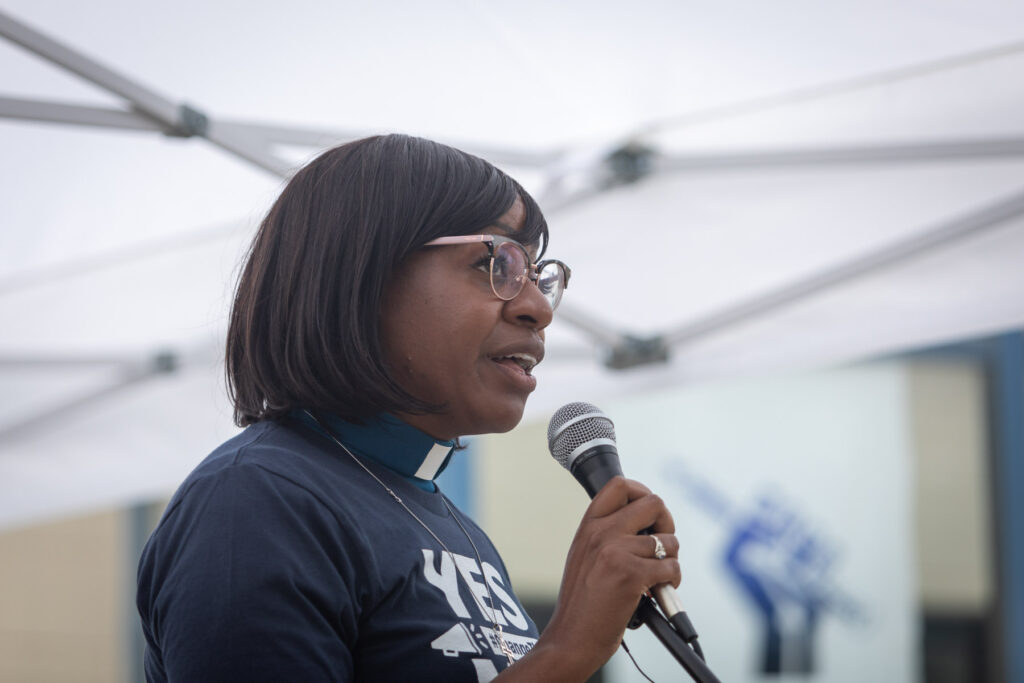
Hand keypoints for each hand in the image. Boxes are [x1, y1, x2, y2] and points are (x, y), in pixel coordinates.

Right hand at [499, 477, 679, 681]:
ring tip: (656, 578)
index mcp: (589, 526)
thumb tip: (649, 523)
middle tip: (660, 546)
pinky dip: (672, 581)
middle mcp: (601, 533)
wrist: (572, 638)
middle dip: (667, 524)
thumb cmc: (582, 603)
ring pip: (669, 541)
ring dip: (671, 561)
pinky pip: (671, 567)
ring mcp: (615, 552)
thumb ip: (609, 534)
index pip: (620, 485)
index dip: (643, 492)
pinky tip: (656, 592)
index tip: (650, 513)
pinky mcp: (631, 575)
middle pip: (653, 503)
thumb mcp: (585, 556)